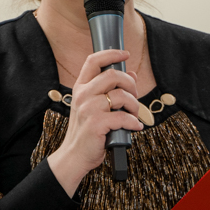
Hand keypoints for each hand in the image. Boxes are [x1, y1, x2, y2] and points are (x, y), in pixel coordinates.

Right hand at [47, 49, 143, 193]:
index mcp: (81, 88)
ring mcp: (88, 109)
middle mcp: (83, 95)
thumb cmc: (88, 131)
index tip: (125, 54)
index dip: (111, 53)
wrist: (74, 155)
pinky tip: (135, 127)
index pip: (93, 61)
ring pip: (121, 96)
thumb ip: (111, 90)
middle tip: (134, 97)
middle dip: (130, 84)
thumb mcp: (95, 107)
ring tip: (134, 115)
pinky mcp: (96, 124)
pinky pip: (123, 117)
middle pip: (112, 75)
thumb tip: (132, 75)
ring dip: (134, 105)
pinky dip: (134, 122)